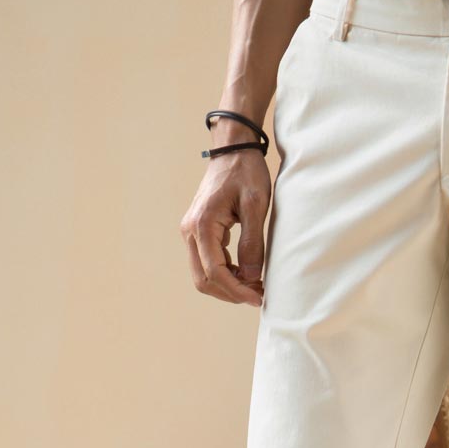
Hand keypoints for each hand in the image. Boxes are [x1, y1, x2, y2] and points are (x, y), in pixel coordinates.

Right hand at [179, 133, 270, 307]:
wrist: (233, 149)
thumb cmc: (245, 172)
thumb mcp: (255, 206)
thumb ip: (252, 243)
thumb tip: (251, 277)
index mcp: (202, 225)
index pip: (214, 272)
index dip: (237, 291)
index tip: (258, 298)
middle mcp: (190, 231)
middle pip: (203, 280)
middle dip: (230, 293)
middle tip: (258, 294)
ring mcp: (191, 232)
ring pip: (203, 275)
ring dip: (227, 286)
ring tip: (254, 285)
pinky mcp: (197, 232)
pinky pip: (206, 263)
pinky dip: (224, 275)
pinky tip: (246, 273)